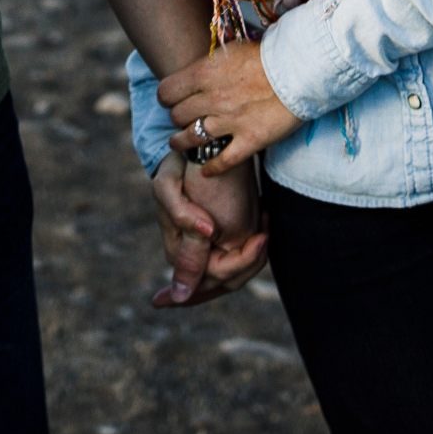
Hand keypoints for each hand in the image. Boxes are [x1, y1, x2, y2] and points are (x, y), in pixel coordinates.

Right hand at [148, 153, 269, 307]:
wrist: (190, 152)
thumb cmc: (176, 167)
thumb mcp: (168, 188)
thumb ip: (181, 219)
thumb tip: (197, 256)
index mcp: (178, 250)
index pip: (217, 275)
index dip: (241, 263)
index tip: (260, 237)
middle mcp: (191, 257)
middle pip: (229, 281)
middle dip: (251, 261)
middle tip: (264, 231)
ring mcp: (204, 251)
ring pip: (237, 273)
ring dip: (254, 255)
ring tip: (262, 223)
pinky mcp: (216, 242)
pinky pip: (239, 259)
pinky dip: (253, 248)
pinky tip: (260, 223)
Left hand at [155, 39, 303, 178]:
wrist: (299, 69)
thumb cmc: (268, 55)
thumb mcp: (232, 49)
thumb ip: (211, 61)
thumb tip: (200, 67)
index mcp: (205, 73)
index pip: (167, 91)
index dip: (166, 97)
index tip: (170, 100)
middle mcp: (212, 99)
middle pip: (177, 115)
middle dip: (176, 118)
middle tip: (180, 119)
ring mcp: (229, 121)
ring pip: (192, 138)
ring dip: (181, 142)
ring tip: (177, 143)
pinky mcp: (249, 139)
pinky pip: (223, 160)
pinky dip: (212, 167)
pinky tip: (206, 171)